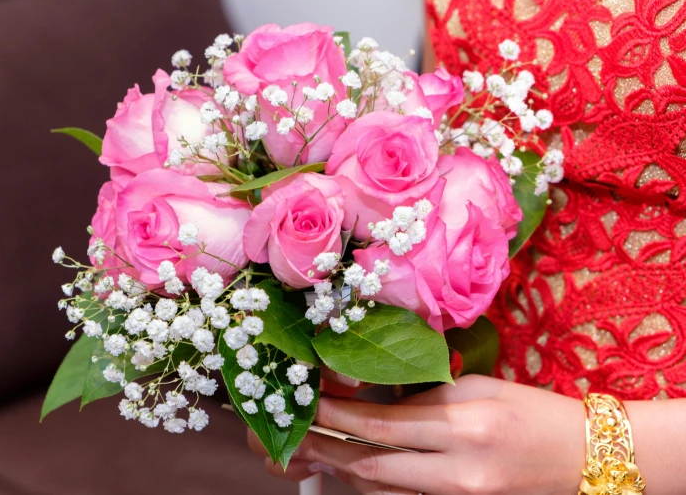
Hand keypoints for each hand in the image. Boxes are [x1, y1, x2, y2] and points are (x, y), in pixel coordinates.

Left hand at [248, 375, 584, 493]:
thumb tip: (372, 400)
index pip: (380, 423)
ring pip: (381, 488)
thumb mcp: (476, 389)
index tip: (304, 399)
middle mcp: (459, 472)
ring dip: (341, 469)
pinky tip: (351, 467)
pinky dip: (373, 484)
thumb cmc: (533, 411)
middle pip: (371, 464)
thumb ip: (422, 396)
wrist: (586, 457)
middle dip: (324, 448)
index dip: (335, 413)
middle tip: (288, 433)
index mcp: (464, 427)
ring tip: (308, 449)